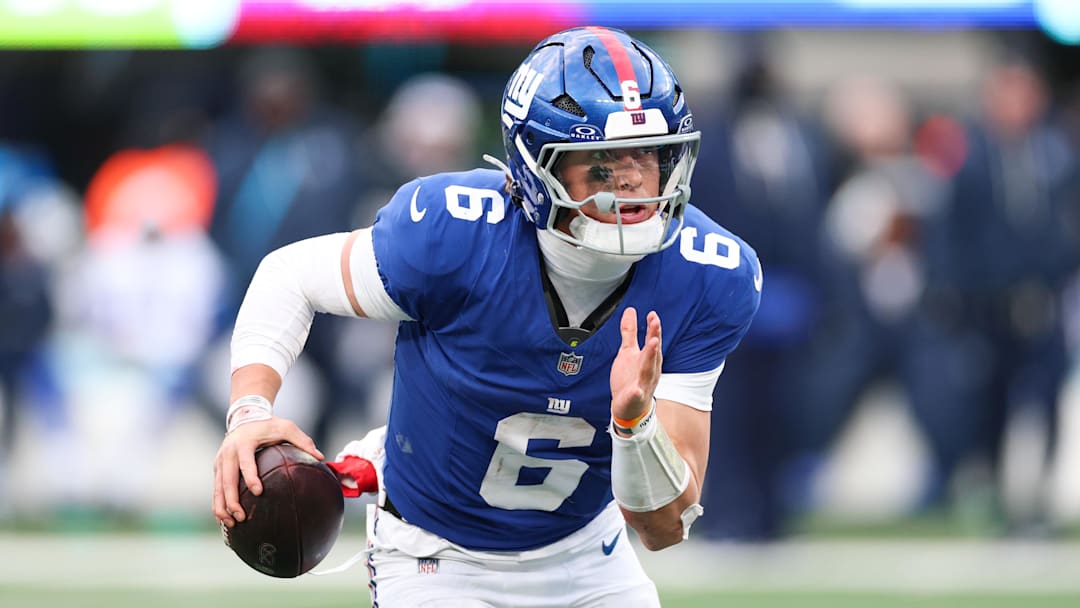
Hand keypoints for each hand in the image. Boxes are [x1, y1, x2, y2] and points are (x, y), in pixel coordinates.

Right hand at [212, 416, 322, 527]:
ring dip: (222, 507)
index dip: (251, 477)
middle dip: (232, 500)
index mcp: (244, 443)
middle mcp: (228, 453)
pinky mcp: (218, 467)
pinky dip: (218, 504)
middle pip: (227, 480)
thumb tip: (320, 457)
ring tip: (232, 523)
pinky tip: (225, 520)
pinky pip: (216, 488)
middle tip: (242, 516)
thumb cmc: (269, 424)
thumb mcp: (287, 427)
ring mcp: (220, 461)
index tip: (258, 492)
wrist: (245, 415)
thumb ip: (303, 441)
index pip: (246, 463)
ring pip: (218, 488)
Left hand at [610, 307, 661, 422]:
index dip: (653, 328)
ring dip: (651, 357)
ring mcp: (643, 384)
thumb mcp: (628, 352)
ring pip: (648, 370)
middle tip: (655, 323)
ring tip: (653, 344)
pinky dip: (637, 391)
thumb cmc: (631, 378)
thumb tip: (631, 311)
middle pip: (653, 353)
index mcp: (648, 358)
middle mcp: (649, 370)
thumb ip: (629, 332)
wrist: (629, 407)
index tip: (652, 315)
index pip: (652, 341)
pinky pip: (637, 394)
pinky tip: (636, 389)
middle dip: (655, 338)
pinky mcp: (635, 398)